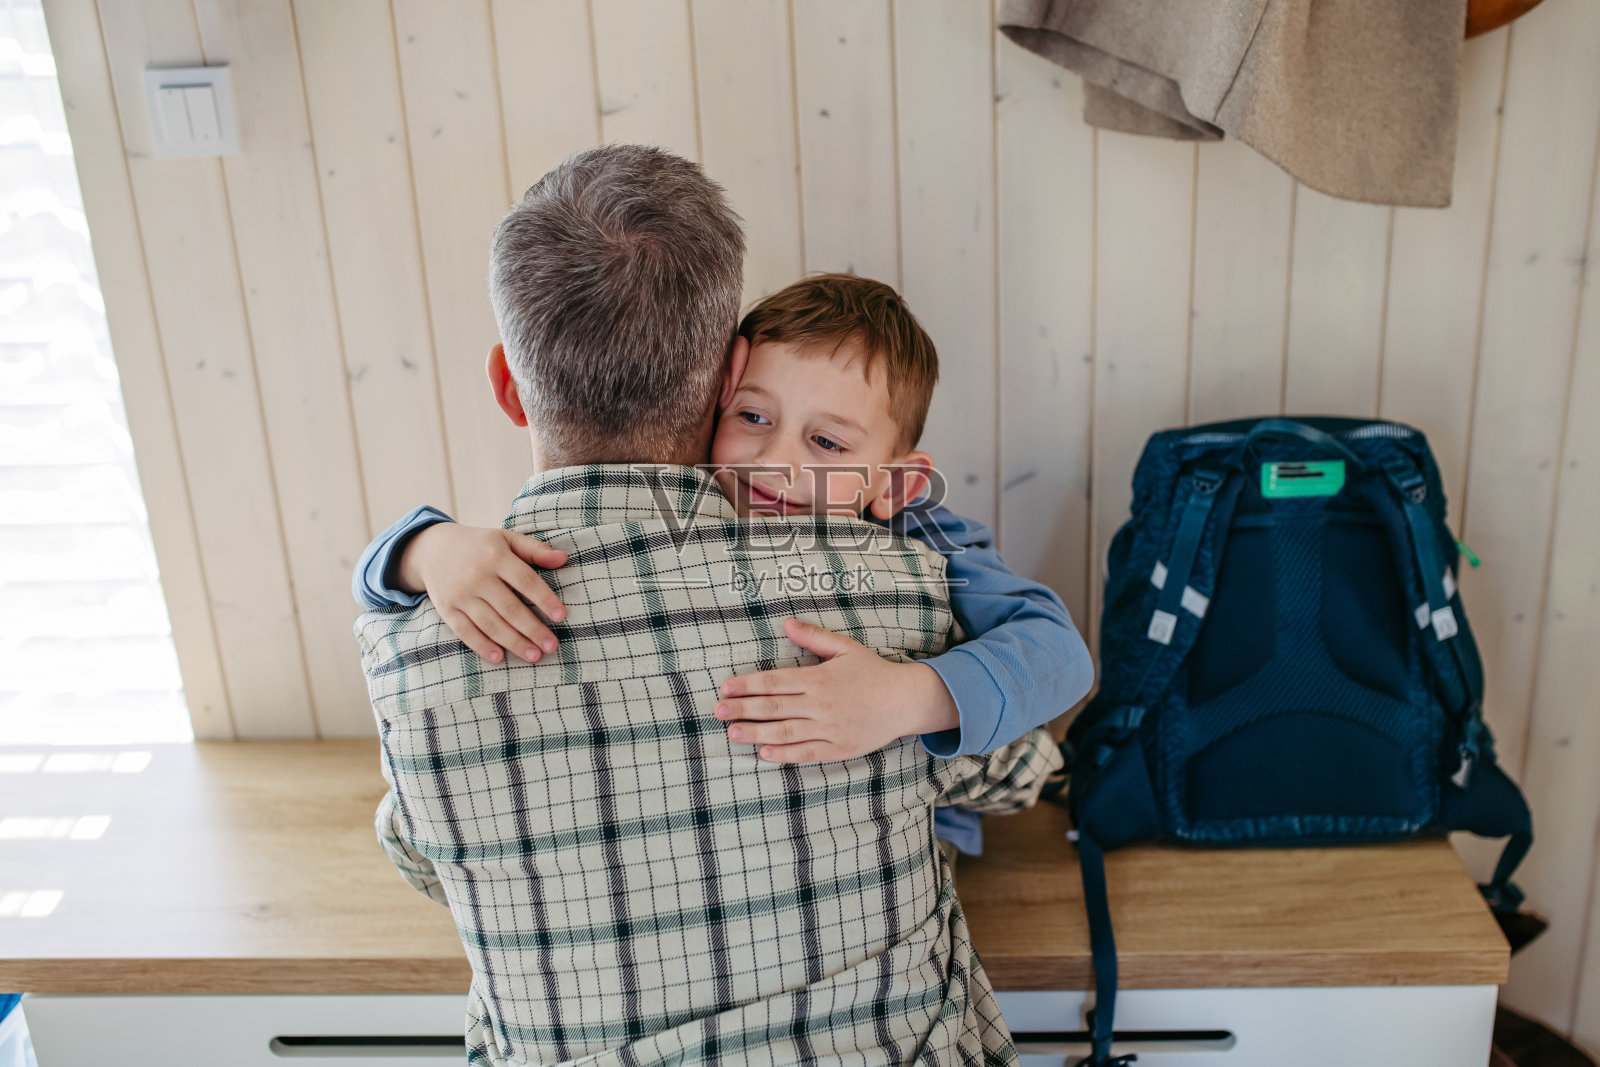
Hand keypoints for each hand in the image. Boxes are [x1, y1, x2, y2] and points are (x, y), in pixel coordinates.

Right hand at [397, 523, 567, 664]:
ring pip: (490, 623)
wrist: (432, 549)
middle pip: (509, 607)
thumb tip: (563, 559)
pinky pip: (465, 631)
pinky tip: (499, 658)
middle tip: (551, 646)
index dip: (544, 599)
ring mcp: (460, 594)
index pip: (525, 581)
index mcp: (496, 556)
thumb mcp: (506, 539)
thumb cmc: (480, 546)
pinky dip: (481, 645)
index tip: (561, 616)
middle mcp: (477, 576)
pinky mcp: (447, 609)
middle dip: (532, 629)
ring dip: (513, 642)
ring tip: (534, 655)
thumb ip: (534, 549)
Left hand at [714, 617, 959, 762]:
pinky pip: (807, 752)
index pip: (774, 681)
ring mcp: (830, 728)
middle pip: (774, 707)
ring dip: (756, 733)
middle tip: (717, 713)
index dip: (747, 685)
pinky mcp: (839, 748)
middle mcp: (821, 704)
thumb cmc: (872, 671)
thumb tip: (785, 623)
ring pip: (786, 732)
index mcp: (819, 678)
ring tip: (733, 734)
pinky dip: (785, 753)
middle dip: (743, 710)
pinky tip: (764, 753)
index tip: (725, 688)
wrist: (904, 700)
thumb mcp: (844, 647)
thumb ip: (813, 637)